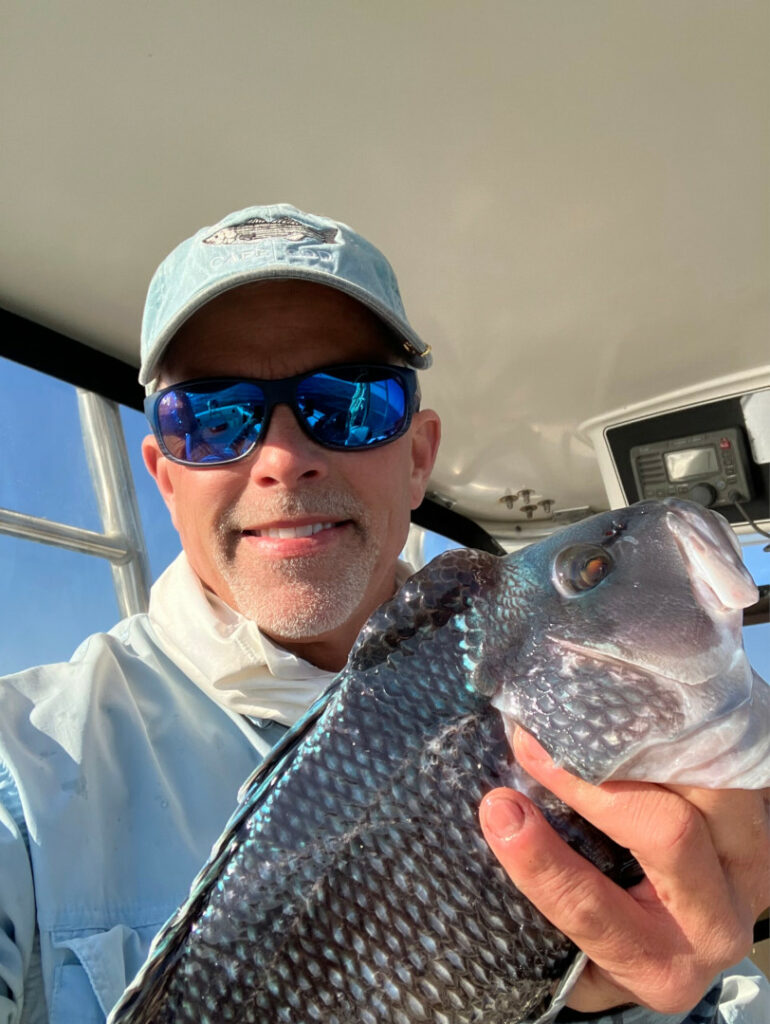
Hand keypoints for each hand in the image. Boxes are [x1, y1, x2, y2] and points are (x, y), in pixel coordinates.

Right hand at [479, 727, 769, 1013]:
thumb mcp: (566, 945)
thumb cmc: (608, 934)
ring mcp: (755, 865)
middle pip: (670, 833)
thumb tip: (496, 812)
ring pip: (713, 787)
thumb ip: (543, 891)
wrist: (684, 936)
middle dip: (592, 783)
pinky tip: (638, 705)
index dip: (542, 859)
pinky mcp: (769, 820)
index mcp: (660, 968)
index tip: (497, 806)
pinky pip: (735, 761)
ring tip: (588, 717)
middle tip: (535, 740)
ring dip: (646, 745)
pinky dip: (686, 730)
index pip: (593, 910)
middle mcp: (719, 923)